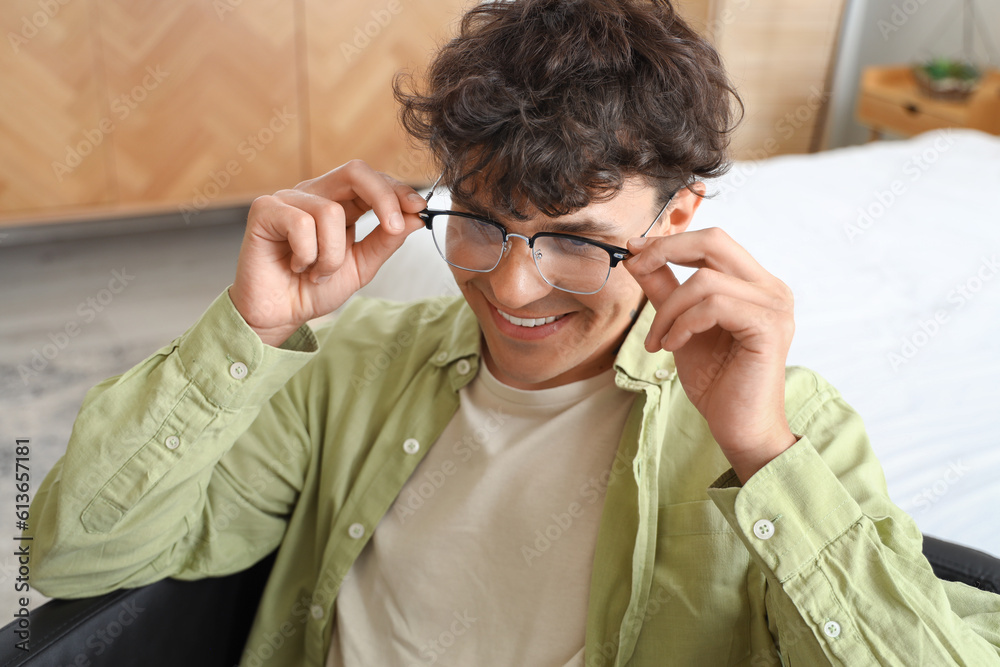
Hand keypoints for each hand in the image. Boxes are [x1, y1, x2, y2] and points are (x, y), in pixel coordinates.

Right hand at [228, 160, 427, 346]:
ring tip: (319, 272)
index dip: (397, 190)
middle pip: (355, 171)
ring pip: (330, 212)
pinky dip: (307, 255)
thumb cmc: (314, 289)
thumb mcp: (361, 265)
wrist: (279, 315)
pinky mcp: (264, 210)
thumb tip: (416, 217)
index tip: (419, 209)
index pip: (372, 180)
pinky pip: (301, 224)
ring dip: (332, 254)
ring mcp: (288, 199)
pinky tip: (297, 266)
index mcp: (339, 203)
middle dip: (382, 198)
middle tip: (392, 227)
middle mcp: (315, 194)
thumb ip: (386, 240)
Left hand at [624, 228, 797, 482]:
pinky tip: (672, 346)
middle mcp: (771, 289)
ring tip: (659, 340)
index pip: (713, 242)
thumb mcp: (680, 327)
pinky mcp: (769, 328)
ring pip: (704, 280)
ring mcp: (774, 306)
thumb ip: (665, 291)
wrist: (740, 428)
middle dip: (666, 251)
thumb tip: (638, 257)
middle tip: (636, 268)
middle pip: (715, 241)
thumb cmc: (717, 382)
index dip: (670, 241)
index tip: (634, 250)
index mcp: (755, 285)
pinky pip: (713, 306)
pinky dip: (683, 323)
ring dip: (668, 309)